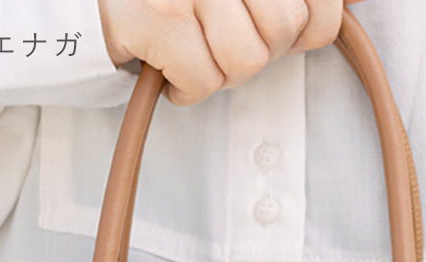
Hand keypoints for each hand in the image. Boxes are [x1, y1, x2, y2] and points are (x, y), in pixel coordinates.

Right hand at [97, 0, 366, 104]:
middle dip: (255, 49)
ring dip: (219, 71)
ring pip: (247, 61)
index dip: (309, 27)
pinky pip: (204, 80)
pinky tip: (164, 67)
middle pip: (283, 32)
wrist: (71, 0)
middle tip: (215, 35)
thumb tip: (353, 6)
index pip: (319, 3)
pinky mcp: (154, 15)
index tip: (274, 27)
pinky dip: (185, 89)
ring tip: (190, 48)